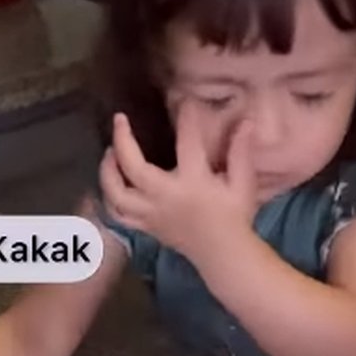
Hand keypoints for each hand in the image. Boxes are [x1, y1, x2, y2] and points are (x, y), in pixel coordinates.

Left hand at [99, 102, 257, 267]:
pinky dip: (109, 199)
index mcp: (193, 183)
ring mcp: (151, 214)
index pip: (187, 143)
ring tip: (110, 152)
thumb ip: (241, 152)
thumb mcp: (243, 184)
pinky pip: (118, 215)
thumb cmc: (234, 217)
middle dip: (123, 140)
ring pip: (117, 193)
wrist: (223, 254)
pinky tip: (111, 183)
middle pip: (134, 168)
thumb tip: (246, 121)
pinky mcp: (146, 226)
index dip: (187, 118)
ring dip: (109, 170)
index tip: (185, 101)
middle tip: (120, 120)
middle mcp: (166, 197)